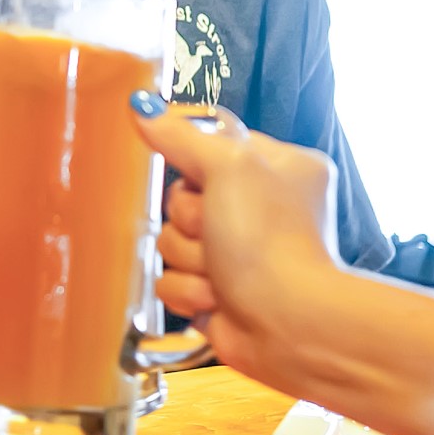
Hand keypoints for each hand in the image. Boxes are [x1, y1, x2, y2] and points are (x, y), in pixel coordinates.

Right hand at [131, 96, 337, 373]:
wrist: (288, 325)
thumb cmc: (274, 243)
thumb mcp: (229, 168)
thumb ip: (182, 137)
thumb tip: (145, 109)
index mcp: (279, 169)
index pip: (212, 146)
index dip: (194, 164)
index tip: (195, 176)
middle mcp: (260, 210)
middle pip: (182, 198)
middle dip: (191, 221)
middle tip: (217, 231)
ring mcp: (238, 254)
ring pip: (172, 241)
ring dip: (189, 258)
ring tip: (223, 272)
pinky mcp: (217, 293)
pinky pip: (171, 281)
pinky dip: (189, 291)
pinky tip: (217, 297)